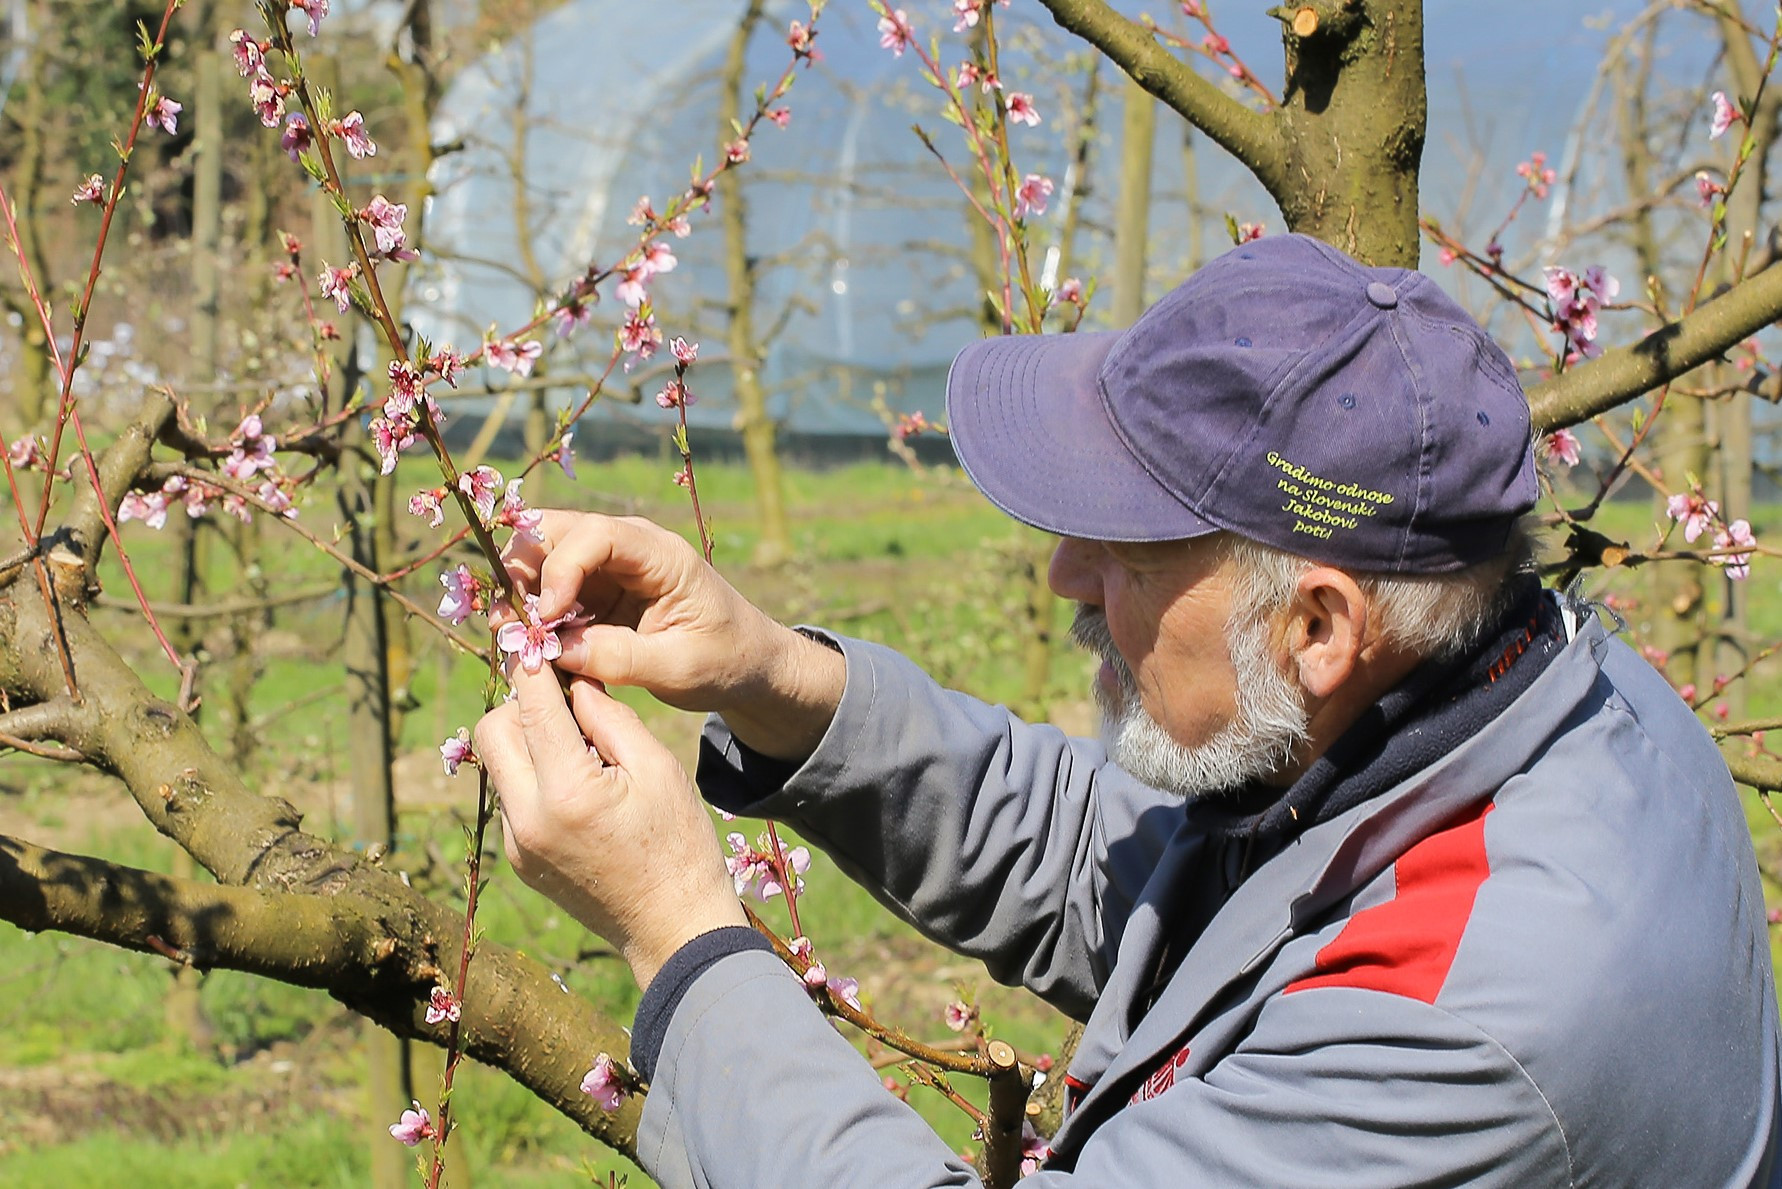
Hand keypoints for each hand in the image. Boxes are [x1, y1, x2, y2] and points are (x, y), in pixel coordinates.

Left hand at [475, 657, 744, 990]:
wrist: (674, 929)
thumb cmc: (680, 844)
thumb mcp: (657, 768)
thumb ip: (609, 717)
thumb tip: (573, 682)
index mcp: (567, 792)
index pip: (531, 707)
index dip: (531, 665)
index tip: (535, 639)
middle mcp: (528, 820)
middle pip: (492, 731)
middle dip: (521, 705)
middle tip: (567, 702)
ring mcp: (518, 846)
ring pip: (498, 765)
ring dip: (527, 741)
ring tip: (580, 746)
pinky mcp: (520, 861)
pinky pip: (512, 798)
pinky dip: (535, 777)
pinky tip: (579, 786)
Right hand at [503, 511, 844, 761]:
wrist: (747, 665)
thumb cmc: (725, 660)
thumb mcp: (680, 668)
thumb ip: (620, 658)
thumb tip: (556, 649)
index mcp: (660, 554)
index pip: (596, 535)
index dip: (561, 568)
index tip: (546, 616)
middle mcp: (629, 548)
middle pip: (555, 533)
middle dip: (522, 572)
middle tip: (506, 623)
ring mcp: (608, 568)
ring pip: (543, 560)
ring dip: (519, 595)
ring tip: (511, 639)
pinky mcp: (595, 593)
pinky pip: (549, 593)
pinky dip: (532, 615)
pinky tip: (528, 648)